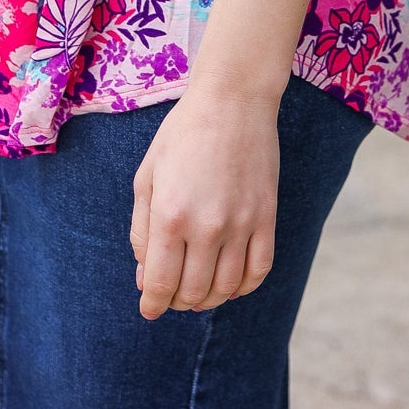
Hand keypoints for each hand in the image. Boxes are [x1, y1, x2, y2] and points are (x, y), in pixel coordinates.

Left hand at [130, 83, 278, 319]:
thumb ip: (142, 230)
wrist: (233, 100)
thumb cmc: (183, 134)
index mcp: (170, 215)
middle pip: (192, 292)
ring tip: (198, 290)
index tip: (150, 308)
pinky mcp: (266, 216)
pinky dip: (243, 287)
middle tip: (171, 293)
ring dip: (208, 298)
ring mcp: (241, 223)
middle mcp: (207, 226)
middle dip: (176, 301)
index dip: (153, 304)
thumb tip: (145, 276)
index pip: (160, 284)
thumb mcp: (147, 176)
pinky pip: (258, 270)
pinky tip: (230, 282)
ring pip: (225, 288)